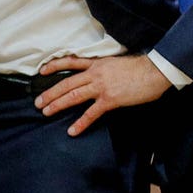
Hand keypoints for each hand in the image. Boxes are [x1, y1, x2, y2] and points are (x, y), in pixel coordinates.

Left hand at [35, 55, 171, 135]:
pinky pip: (91, 113)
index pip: (71, 62)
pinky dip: (81, 123)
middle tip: (38, 102)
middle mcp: (96, 73)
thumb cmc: (140, 68)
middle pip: (67, 82)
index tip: (42, 70)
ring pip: (74, 95)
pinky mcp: (110, 99)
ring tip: (47, 112)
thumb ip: (104, 70)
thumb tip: (98, 77)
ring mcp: (101, 87)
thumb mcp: (117, 63)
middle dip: (50, 93)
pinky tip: (72, 130)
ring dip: (58, 104)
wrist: (154, 71)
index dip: (55, 66)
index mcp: (97, 63)